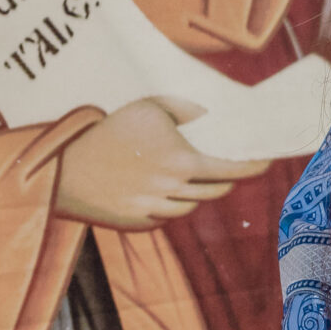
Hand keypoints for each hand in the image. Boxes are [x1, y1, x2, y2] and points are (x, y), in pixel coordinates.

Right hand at [53, 95, 268, 229]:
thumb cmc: (107, 129)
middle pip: (216, 190)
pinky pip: (166, 216)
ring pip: (191, 206)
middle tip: (232, 167)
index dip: (255, 166)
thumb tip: (210, 114)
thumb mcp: (147, 106)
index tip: (268, 161)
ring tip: (190, 175)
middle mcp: (172, 190)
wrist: (62, 164)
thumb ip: (184, 108)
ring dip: (197, 192)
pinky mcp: (137, 223)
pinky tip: (160, 189)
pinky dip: (170, 204)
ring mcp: (154, 210)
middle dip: (227, 178)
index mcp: (181, 161)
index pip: (234, 168)